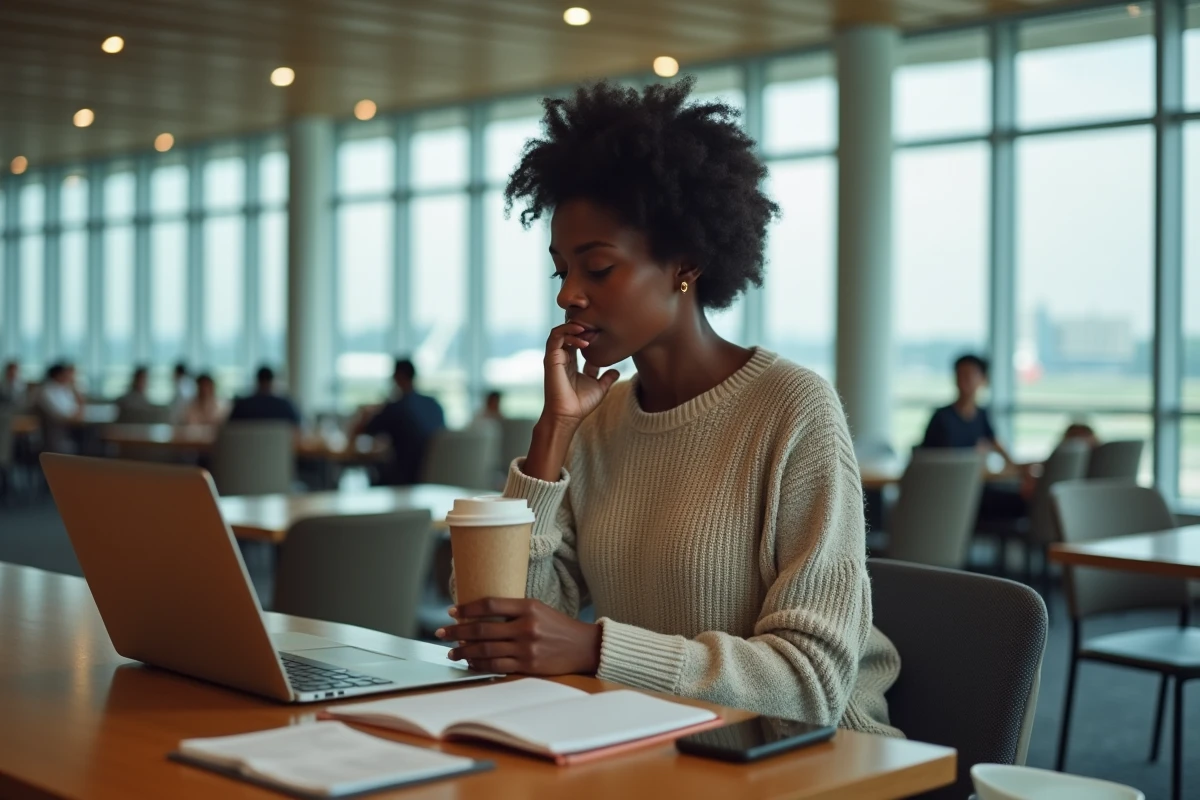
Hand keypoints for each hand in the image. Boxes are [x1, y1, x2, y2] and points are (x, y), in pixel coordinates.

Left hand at [436, 598, 600, 675]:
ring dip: (464, 651)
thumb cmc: (558, 626)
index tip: (452, 611)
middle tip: (442, 632)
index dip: (467, 608)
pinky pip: (496, 666)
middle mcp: (526, 627)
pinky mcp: (528, 665)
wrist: (583, 646)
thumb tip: (480, 615)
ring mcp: (526, 648)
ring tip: (452, 651)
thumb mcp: (539, 609)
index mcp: (528, 607)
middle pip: (482, 629)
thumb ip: (513, 611)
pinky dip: (479, 664)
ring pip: (485, 649)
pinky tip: (470, 663)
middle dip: (458, 631)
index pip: (490, 604)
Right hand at [542, 323, 619, 426]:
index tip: (603, 332)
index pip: (576, 340)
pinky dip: (567, 331)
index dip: (588, 333)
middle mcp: (562, 357)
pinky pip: (556, 336)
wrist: (568, 415)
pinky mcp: (551, 358)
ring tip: (588, 328)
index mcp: (571, 362)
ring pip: (560, 331)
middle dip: (581, 325)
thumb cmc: (581, 404)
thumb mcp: (599, 388)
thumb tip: (616, 371)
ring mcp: (556, 357)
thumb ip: (607, 378)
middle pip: (568, 332)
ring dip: (574, 326)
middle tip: (595, 324)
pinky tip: (582, 335)